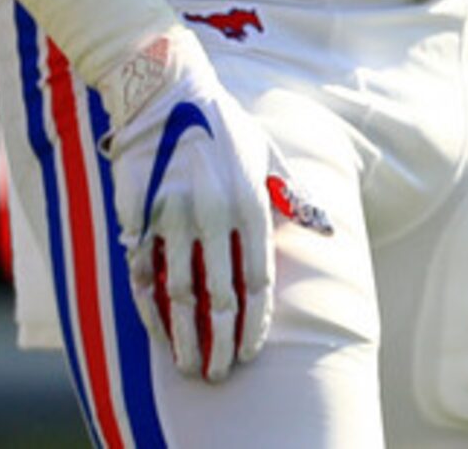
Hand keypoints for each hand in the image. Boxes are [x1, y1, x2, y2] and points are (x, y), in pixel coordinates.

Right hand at [88, 25, 305, 381]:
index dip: (254, 320)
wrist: (165, 95)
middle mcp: (213, 214)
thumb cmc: (224, 127)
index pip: (256, 277)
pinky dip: (148, 306)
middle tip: (217, 373)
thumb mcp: (269, 153)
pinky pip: (142, 272)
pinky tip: (157, 329)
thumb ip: (294, 196)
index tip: (250, 350)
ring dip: (183, 335)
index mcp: (250, 202)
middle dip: (219, 340)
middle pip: (218, 294)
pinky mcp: (138, 215)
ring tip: (188, 365)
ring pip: (178, 291)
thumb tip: (329, 229)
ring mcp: (172, 217)